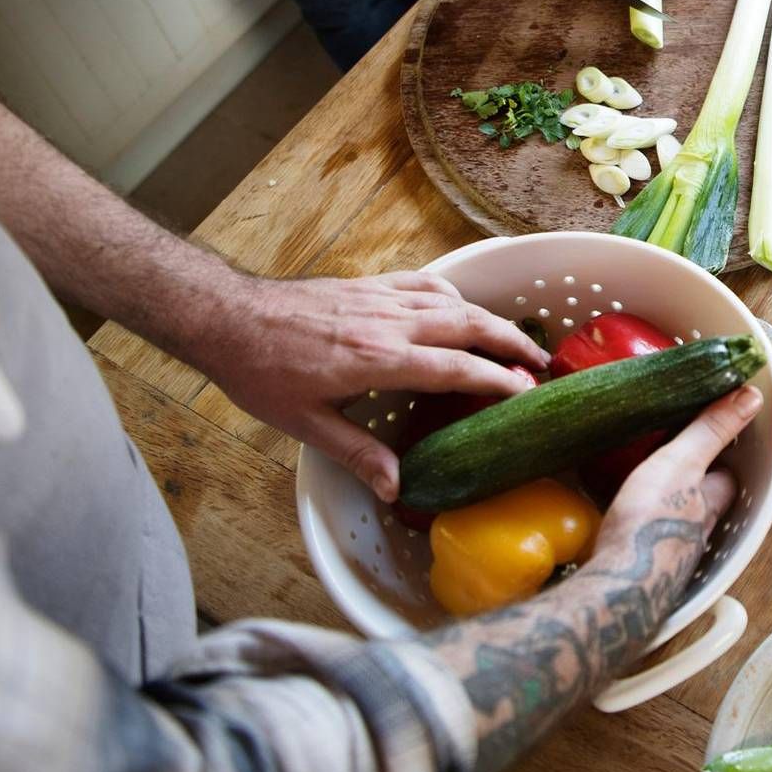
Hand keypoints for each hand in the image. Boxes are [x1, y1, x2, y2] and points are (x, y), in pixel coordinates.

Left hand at [191, 270, 547, 499]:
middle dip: (512, 342)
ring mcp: (382, 299)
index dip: (497, 379)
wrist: (228, 317)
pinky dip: (454, 296)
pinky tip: (461, 310)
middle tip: (542, 362)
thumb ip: (357, 453)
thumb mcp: (305, 425)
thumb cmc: (262, 374)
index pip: (455, 366)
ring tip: (517, 339)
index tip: (527, 390)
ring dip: (491, 319)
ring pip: (454, 302)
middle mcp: (389, 323)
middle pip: (469, 325)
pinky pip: (426, 284)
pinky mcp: (370, 285)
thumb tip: (397, 487)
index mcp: (379, 360)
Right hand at [586, 385, 760, 572]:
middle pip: (703, 502)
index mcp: (711, 502)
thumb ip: (712, 430)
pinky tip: (626, 523)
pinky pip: (649, 541)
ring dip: (667, 506)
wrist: (617, 589)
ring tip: (649, 488)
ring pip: (677, 522)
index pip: (727, 476)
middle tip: (675, 462)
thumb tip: (751, 397)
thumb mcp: (682, 462)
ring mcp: (670, 554)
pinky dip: (643, 527)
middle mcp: (697, 531)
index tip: (711, 436)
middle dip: (694, 485)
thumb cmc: (652, 524)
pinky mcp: (642, 568)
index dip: (722, 456)